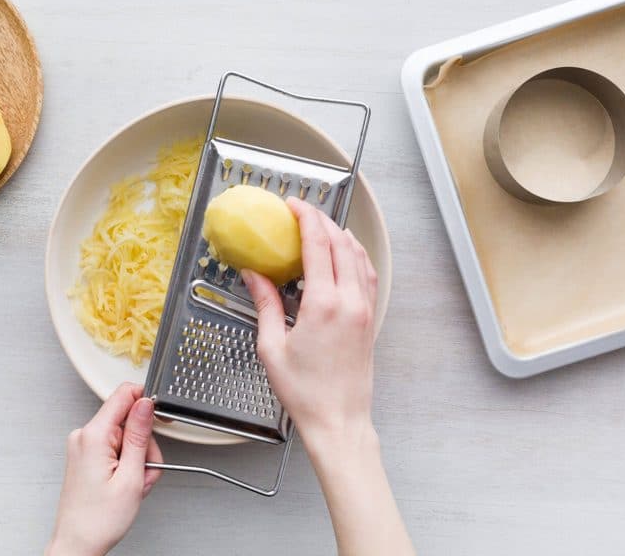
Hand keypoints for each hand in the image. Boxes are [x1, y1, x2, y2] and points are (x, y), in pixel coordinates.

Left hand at [47, 383, 162, 555]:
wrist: (78, 544)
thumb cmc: (98, 520)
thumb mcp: (131, 476)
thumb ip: (140, 435)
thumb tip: (146, 404)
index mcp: (93, 436)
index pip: (124, 394)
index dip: (147, 402)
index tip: (160, 417)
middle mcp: (84, 436)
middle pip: (128, 420)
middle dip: (145, 445)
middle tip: (144, 472)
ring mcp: (83, 446)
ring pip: (125, 437)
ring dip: (137, 460)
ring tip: (134, 484)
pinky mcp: (86, 456)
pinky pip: (115, 449)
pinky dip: (126, 465)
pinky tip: (125, 484)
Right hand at [242, 197, 378, 449]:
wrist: (338, 420)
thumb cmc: (305, 392)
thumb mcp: (272, 347)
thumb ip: (265, 304)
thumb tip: (254, 275)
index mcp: (324, 304)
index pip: (318, 244)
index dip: (305, 217)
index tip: (293, 204)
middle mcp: (350, 301)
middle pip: (341, 243)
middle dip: (322, 220)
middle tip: (302, 212)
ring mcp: (365, 309)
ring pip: (358, 255)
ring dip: (340, 235)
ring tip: (321, 227)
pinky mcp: (370, 319)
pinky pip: (366, 275)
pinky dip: (355, 256)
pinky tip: (344, 256)